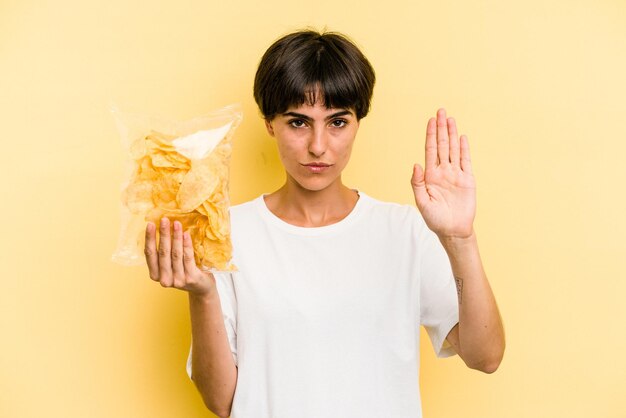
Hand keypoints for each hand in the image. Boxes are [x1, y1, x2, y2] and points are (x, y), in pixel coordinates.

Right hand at [144, 218, 215, 295]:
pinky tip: (186, 234)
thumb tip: (162, 227)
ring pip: (175, 254)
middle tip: (164, 220)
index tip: (150, 224)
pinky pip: (188, 257)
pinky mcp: (191, 278)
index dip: (149, 238)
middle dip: (163, 234)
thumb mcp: (170, 265)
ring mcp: (178, 280)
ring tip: (176, 224)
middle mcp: (165, 279)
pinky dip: (186, 245)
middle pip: (162, 252)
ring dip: (175, 237)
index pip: (150, 254)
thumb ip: (164, 253)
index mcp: (155, 275)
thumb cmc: (184, 271)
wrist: (201, 287)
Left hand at [411, 108, 475, 239]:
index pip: (430, 150)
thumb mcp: (422, 202)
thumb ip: (417, 183)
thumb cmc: (435, 218)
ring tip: (450, 119)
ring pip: (454, 149)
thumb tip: (416, 164)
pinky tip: (462, 137)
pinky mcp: (467, 180)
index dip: (431, 135)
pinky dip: (464, 149)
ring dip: (452, 134)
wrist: (453, 230)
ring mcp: (455, 174)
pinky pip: (465, 161)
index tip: (431, 121)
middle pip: (442, 145)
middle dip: (441, 128)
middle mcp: (443, 171)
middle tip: (441, 111)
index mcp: (430, 175)